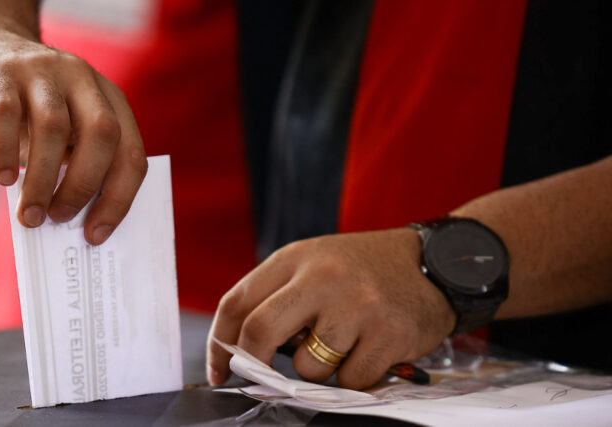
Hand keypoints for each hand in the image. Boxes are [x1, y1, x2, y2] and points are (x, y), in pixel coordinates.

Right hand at [0, 25, 145, 244]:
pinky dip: (4, 153)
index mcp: (108, 98)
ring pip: (54, 128)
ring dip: (42, 180)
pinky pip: (6, 115)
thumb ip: (73, 163)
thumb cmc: (28, 109)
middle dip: (83, 186)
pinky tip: (3, 180)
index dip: (119, 197)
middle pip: (101, 135)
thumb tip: (72, 219)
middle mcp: (82, 78)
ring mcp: (41, 70)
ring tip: (30, 215)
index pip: (131, 152)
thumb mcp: (63, 131)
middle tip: (61, 218)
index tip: (96, 233)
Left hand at [206, 229, 455, 388]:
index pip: (238, 301)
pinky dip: (355, 375)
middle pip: (261, 331)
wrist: (434, 263)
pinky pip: (350, 379)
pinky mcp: (388, 333)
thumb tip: (243, 350)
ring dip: (318, 369)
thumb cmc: (364, 270)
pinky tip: (371, 349)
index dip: (220, 342)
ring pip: (308, 366)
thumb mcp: (316, 264)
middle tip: (257, 380)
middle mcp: (323, 277)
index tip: (219, 369)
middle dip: (252, 366)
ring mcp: (357, 305)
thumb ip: (279, 297)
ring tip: (343, 344)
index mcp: (296, 258)